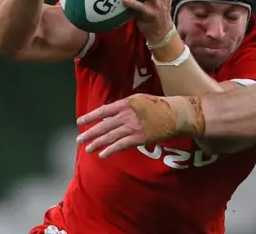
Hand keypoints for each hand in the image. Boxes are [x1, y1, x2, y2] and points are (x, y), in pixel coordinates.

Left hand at [76, 94, 201, 157]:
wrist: (176, 114)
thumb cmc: (159, 105)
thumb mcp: (140, 99)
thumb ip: (126, 106)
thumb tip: (113, 113)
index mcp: (126, 103)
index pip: (103, 111)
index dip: (90, 117)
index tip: (80, 122)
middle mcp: (126, 115)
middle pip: (103, 125)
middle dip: (90, 133)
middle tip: (79, 140)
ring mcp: (132, 127)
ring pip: (110, 136)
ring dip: (97, 143)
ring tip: (88, 149)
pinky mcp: (139, 138)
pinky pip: (120, 145)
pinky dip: (110, 150)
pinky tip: (102, 155)